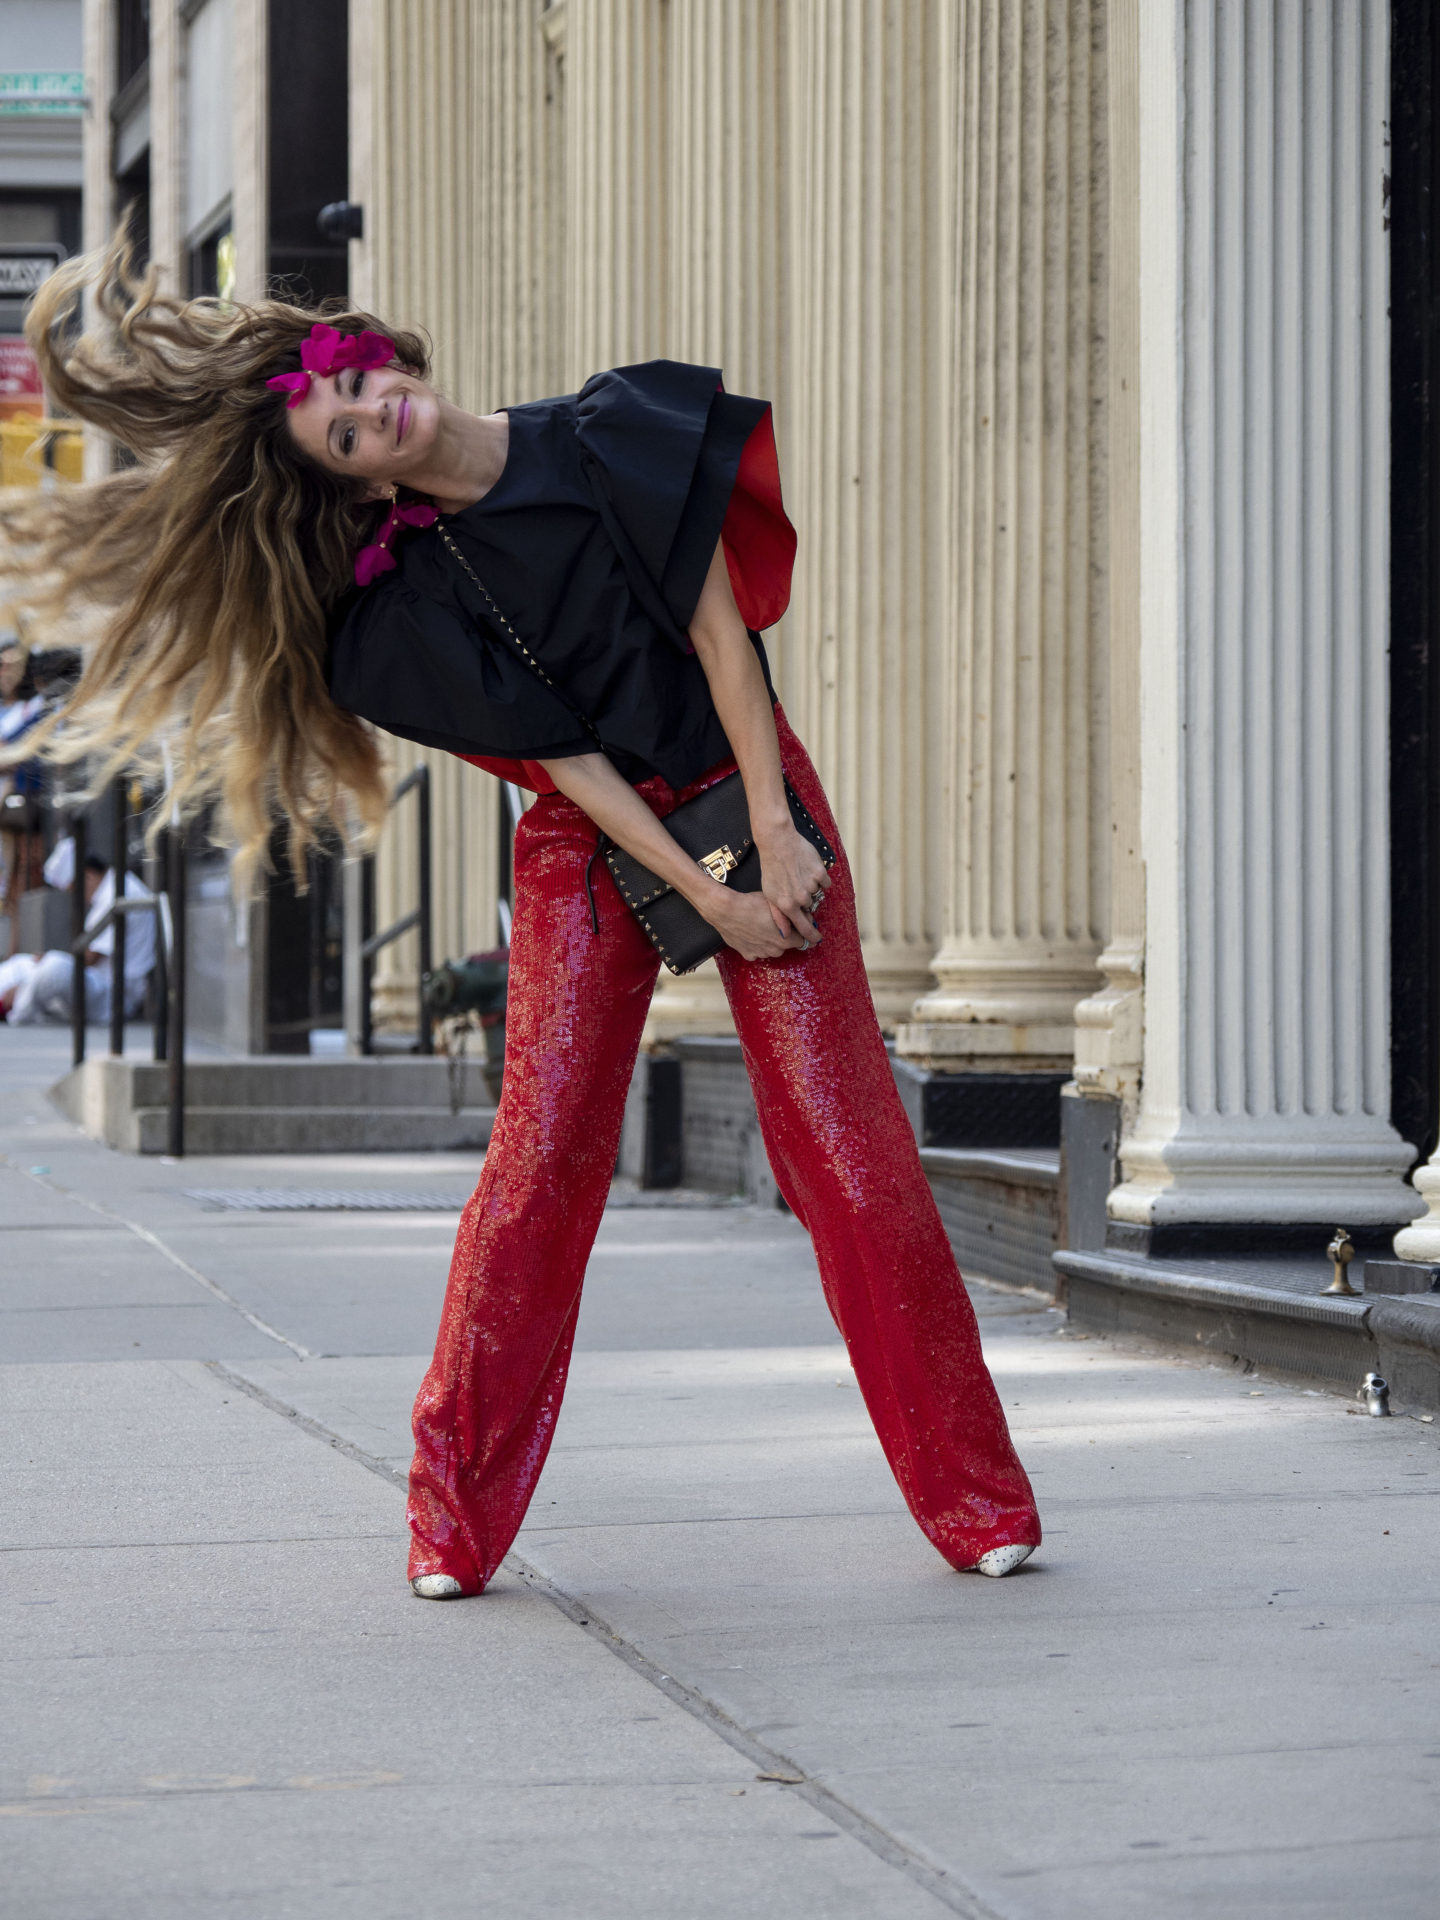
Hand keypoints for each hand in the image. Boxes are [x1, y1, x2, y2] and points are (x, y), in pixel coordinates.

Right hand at [698, 883, 801, 960]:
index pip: (804, 941)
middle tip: (777, 924)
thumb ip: (795, 915)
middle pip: (787, 945)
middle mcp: (775, 950)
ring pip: (772, 949)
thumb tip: (807, 919)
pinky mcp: (748, 954)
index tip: (802, 929)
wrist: (726, 911)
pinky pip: (757, 952)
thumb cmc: (751, 904)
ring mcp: (761, 954)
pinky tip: (752, 933)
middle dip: (785, 936)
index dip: (804, 934)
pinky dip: (757, 945)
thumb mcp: (778, 906)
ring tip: (762, 927)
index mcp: (786, 939)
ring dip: (771, 941)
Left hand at [756, 821, 830, 945]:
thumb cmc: (771, 868)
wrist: (777, 843)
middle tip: (794, 885)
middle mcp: (800, 898)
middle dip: (804, 899)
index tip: (817, 939)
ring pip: (817, 893)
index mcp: (787, 905)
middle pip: (809, 906)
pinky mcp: (820, 873)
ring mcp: (811, 885)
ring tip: (797, 874)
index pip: (803, 927)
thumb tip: (785, 933)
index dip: (811, 935)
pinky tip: (807, 869)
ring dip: (810, 887)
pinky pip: (825, 882)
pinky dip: (819, 878)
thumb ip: (778, 915)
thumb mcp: (769, 894)